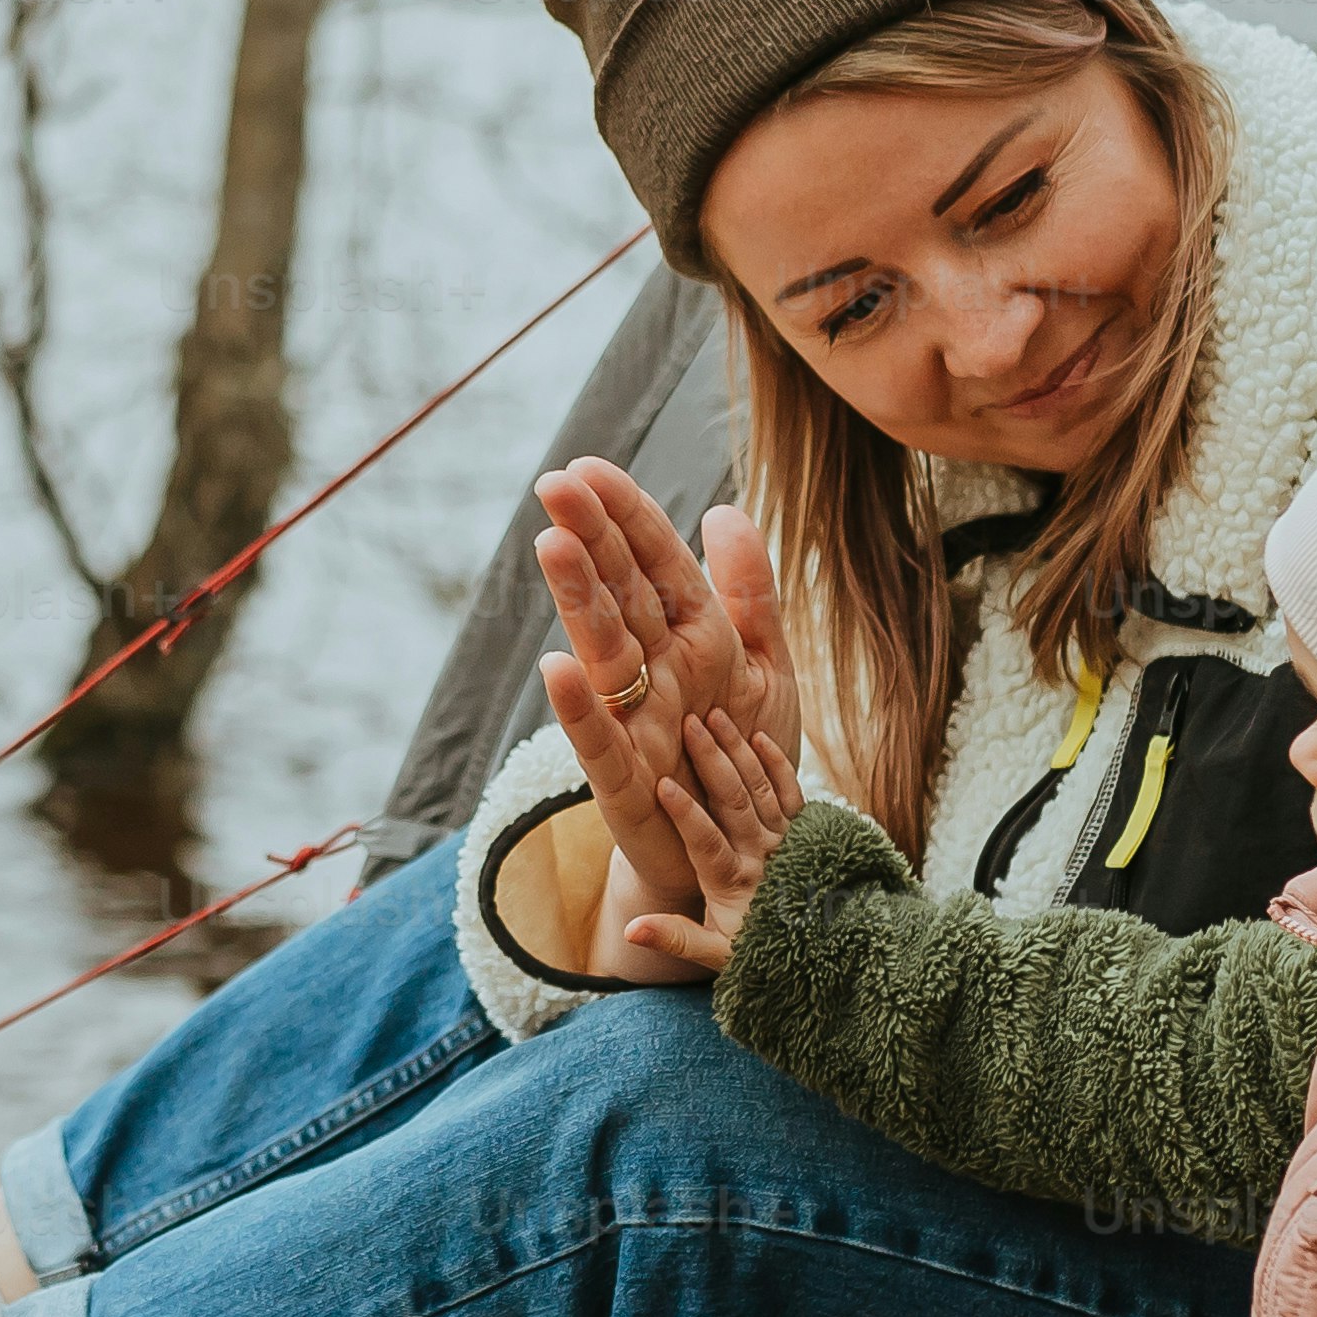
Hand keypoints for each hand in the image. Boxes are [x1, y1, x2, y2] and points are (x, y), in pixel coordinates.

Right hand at [535, 461, 796, 948]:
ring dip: (577, 601)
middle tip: (555, 485)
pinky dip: (578, 708)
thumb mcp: (764, 666)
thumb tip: (724, 512)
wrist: (737, 848)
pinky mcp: (623, 781)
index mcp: (694, 635)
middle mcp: (655, 669)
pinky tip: (555, 666)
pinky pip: (600, 740)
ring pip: (602, 652)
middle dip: (591, 539)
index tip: (588, 468)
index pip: (655, 563)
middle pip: (619, 593)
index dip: (627, 516)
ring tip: (551, 546)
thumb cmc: (744, 754)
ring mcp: (634, 721)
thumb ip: (749, 594)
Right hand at [604, 702, 800, 980]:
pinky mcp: (803, 830)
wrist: (822, 953)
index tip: (664, 783)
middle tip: (689, 724)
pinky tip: (758, 737)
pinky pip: (791, 791)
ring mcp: (785, 839)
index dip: (686, 814)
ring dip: (738, 751)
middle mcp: (762, 855)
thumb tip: (630, 930)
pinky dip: (776, 764)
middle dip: (711, 761)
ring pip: (760, 788)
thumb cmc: (758, 951)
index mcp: (732, 883)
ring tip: (716, 717)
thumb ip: (674, 938)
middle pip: (735, 801)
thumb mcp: (715, 954)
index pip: (706, 842)